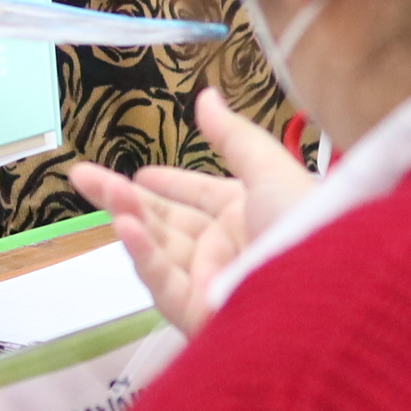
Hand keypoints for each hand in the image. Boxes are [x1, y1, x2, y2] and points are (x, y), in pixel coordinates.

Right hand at [62, 85, 311, 336]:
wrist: (329, 292)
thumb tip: (206, 96)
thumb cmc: (308, 224)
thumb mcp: (270, 169)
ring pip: (158, 247)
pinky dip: (142, 254)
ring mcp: (212, 282)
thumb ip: (233, 135)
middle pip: (167, 220)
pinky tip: (123, 225)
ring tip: (96, 187)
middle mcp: (230, 248)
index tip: (139, 173)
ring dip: (128, 215)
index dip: (170, 184)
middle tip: (80, 175)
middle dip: (124, 195)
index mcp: (253, 215)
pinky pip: (163, 282)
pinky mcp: (198, 314)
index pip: (201, 197)